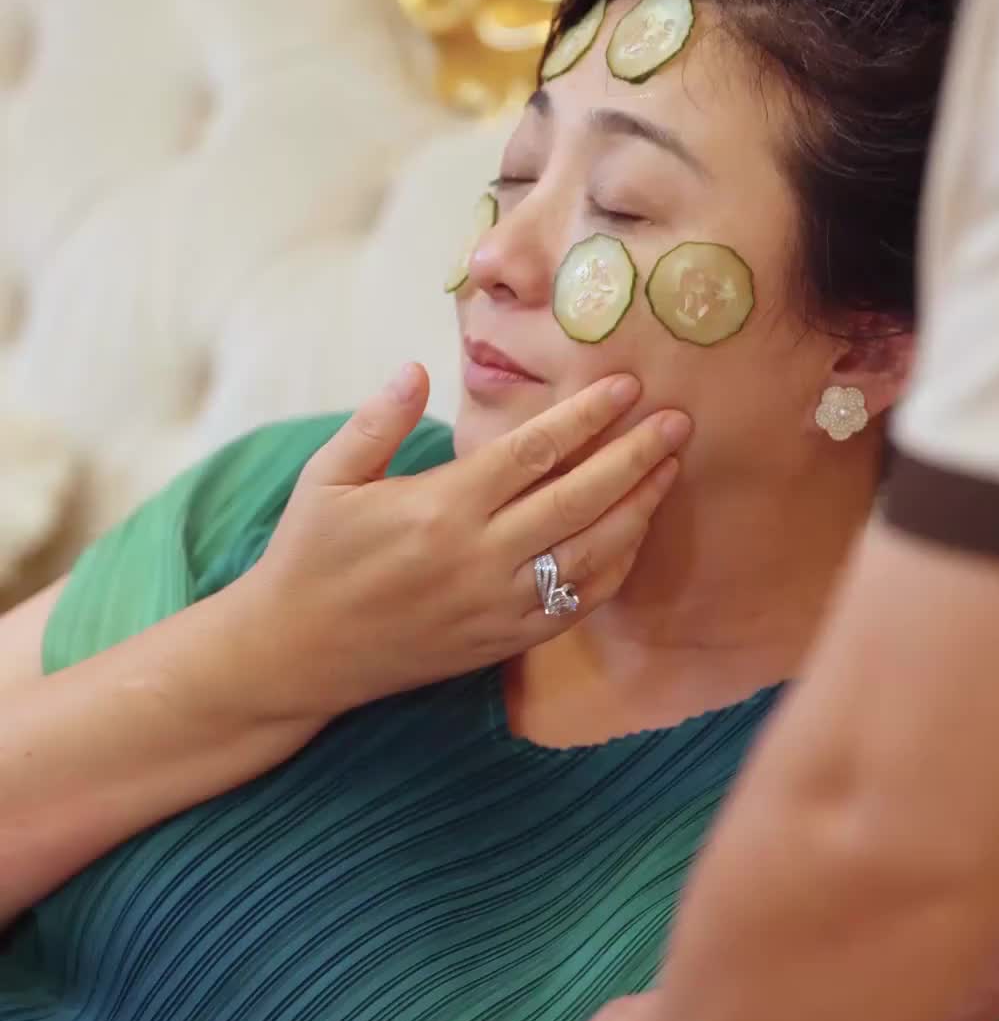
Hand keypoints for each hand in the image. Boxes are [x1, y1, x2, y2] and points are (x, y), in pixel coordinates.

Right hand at [230, 364, 690, 723]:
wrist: (297, 654)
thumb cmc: (310, 555)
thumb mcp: (325, 477)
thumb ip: (378, 420)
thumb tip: (419, 367)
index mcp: (440, 508)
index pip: (533, 451)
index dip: (586, 415)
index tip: (626, 385)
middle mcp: (479, 557)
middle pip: (580, 498)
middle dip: (636, 456)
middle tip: (678, 421)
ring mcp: (497, 604)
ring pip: (591, 555)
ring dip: (638, 510)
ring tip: (669, 471)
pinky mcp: (504, 640)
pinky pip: (577, 605)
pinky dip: (614, 569)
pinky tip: (634, 535)